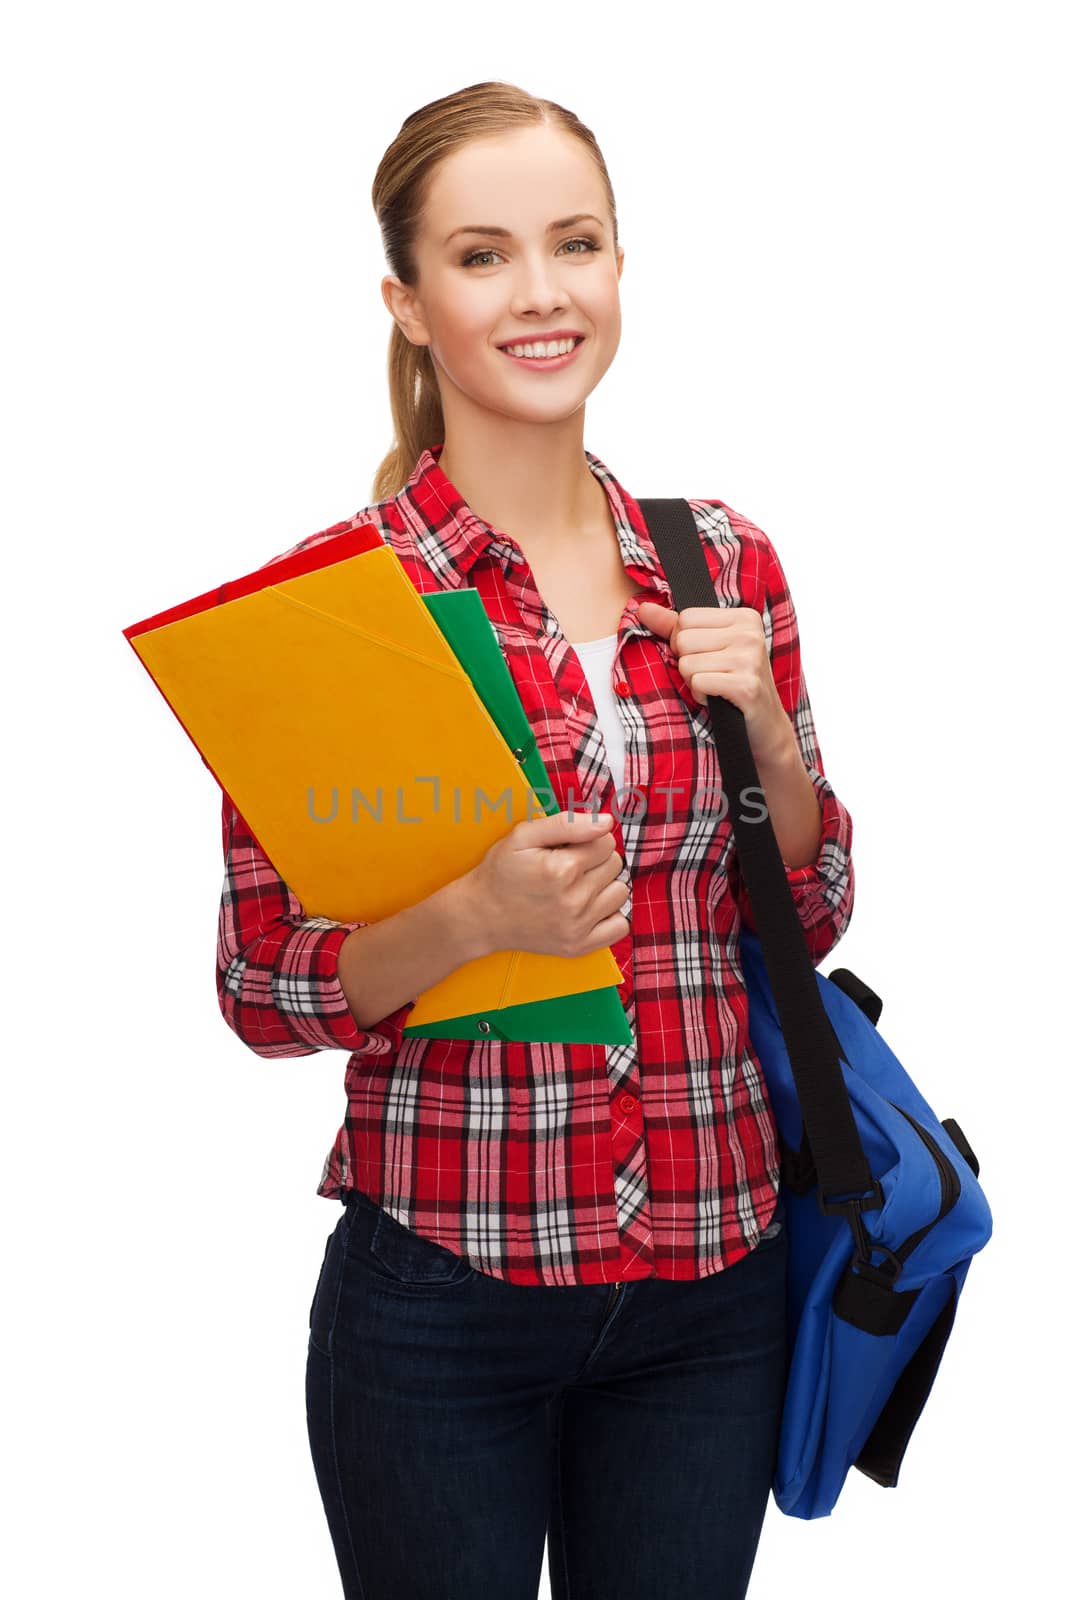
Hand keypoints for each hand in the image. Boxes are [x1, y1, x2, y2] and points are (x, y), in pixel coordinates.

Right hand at [466, 810, 629, 958]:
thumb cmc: (501, 872)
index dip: (589, 839)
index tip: (570, 847)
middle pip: (615, 865)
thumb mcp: (523, 836)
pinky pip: (620, 926)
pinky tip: (589, 907)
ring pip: (620, 892)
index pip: (606, 842)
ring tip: (579, 886)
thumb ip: (566, 823)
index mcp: (561, 869)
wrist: (481, 916)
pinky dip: (610, 915)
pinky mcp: (579, 946)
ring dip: (605, 885)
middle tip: (570, 866)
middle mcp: (573, 900)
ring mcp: (577, 926)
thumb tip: (606, 822)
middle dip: (596, 860)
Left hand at [637, 601, 793, 767]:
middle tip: (711, 675)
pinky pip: (698, 682)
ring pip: (686, 663)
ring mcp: (750, 659)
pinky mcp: (746, 685)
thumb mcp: (709, 648)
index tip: (706, 656)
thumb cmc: (734, 682)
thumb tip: (643, 608)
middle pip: (683, 640)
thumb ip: (675, 626)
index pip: (685, 618)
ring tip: (715, 687)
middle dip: (687, 663)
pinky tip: (718, 699)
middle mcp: (750, 634)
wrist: (766, 725)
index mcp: (744, 617)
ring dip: (693, 682)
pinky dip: (701, 695)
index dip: (683, 642)